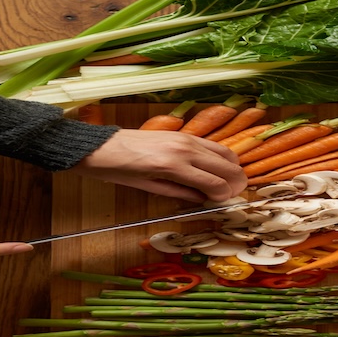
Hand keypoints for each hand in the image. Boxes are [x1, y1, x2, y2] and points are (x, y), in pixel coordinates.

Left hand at [68, 129, 247, 201]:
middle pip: (225, 166)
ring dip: (232, 168)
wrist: (100, 147)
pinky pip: (211, 145)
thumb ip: (181, 192)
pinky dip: (221, 157)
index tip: (226, 203)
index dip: (225, 196)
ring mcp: (185, 138)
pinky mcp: (182, 133)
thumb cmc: (119, 171)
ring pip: (223, 153)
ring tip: (233, 182)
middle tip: (237, 194)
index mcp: (174, 166)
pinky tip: (220, 167)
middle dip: (236, 182)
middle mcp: (184, 149)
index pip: (213, 183)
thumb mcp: (150, 188)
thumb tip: (204, 198)